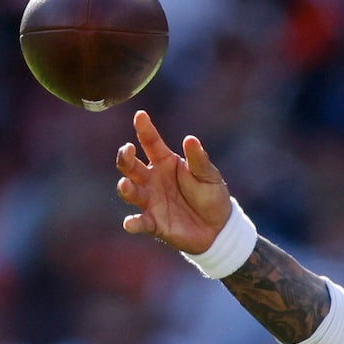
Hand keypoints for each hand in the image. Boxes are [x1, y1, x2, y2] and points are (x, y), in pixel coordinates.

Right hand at [115, 112, 234, 253]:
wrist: (218, 228)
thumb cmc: (211, 195)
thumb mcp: (209, 175)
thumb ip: (198, 160)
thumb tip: (190, 139)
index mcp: (165, 162)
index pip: (151, 142)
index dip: (144, 129)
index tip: (140, 116)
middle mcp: (152, 179)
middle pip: (131, 166)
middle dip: (125, 157)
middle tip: (127, 150)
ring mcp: (151, 200)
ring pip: (131, 191)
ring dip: (126, 188)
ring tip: (125, 184)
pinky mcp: (154, 222)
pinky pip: (140, 222)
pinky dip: (133, 223)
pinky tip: (130, 224)